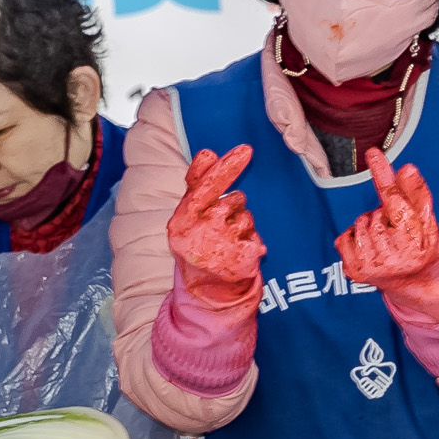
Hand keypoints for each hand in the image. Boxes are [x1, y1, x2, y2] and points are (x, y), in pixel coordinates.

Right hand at [166, 146, 264, 309]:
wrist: (205, 288)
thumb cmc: (197, 241)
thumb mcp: (189, 214)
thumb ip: (197, 182)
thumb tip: (208, 152)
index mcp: (182, 218)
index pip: (207, 185)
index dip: (227, 167)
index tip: (246, 149)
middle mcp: (201, 230)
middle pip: (235, 199)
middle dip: (232, 207)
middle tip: (221, 222)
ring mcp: (223, 244)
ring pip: (247, 216)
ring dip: (242, 224)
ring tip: (226, 241)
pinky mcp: (243, 256)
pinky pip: (256, 234)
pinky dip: (250, 240)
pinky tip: (236, 251)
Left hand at [336, 151, 438, 322]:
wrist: (420, 288)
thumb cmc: (426, 251)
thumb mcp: (430, 224)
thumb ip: (418, 196)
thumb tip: (407, 169)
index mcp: (412, 240)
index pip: (394, 200)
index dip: (383, 175)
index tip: (373, 153)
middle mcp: (390, 254)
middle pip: (375, 211)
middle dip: (385, 216)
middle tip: (399, 234)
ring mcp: (369, 264)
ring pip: (360, 222)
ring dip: (371, 227)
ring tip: (387, 243)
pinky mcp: (354, 270)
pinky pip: (345, 237)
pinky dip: (356, 238)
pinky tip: (371, 249)